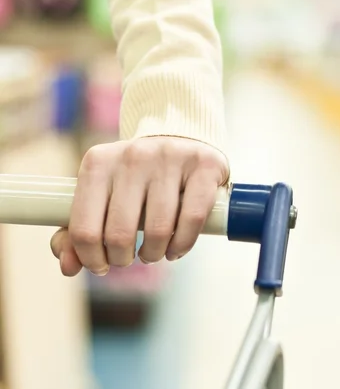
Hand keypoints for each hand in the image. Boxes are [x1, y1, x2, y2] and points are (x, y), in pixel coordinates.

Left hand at [50, 137, 228, 276]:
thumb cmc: (138, 178)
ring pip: (159, 229)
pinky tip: (176, 249)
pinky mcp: (204, 165)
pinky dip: (182, 244)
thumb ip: (78, 232)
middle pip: (120, 233)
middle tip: (128, 258)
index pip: (84, 228)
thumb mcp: (103, 195)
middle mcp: (133, 155)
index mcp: (98, 162)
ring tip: (154, 254)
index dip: (91, 258)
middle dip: (122, 258)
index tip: (101, 265)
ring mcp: (170, 157)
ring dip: (154, 254)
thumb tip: (68, 268)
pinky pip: (192, 219)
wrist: (182, 139)